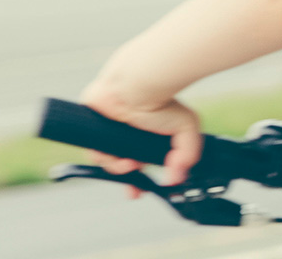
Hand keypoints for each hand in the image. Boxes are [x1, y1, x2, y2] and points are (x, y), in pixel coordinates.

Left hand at [79, 84, 202, 195]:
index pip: (143, 163)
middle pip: (123, 166)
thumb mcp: (186, 128)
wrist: (136, 89)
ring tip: (129, 164)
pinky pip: (95, 152)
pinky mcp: (94, 131)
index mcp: (148, 136)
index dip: (141, 180)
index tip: (142, 192)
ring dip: (119, 168)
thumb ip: (188, 153)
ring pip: (109, 162)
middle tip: (134, 190)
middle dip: (129, 180)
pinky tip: (115, 155)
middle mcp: (128, 137)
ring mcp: (110, 134)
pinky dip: (104, 157)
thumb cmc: (161, 103)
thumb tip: (178, 177)